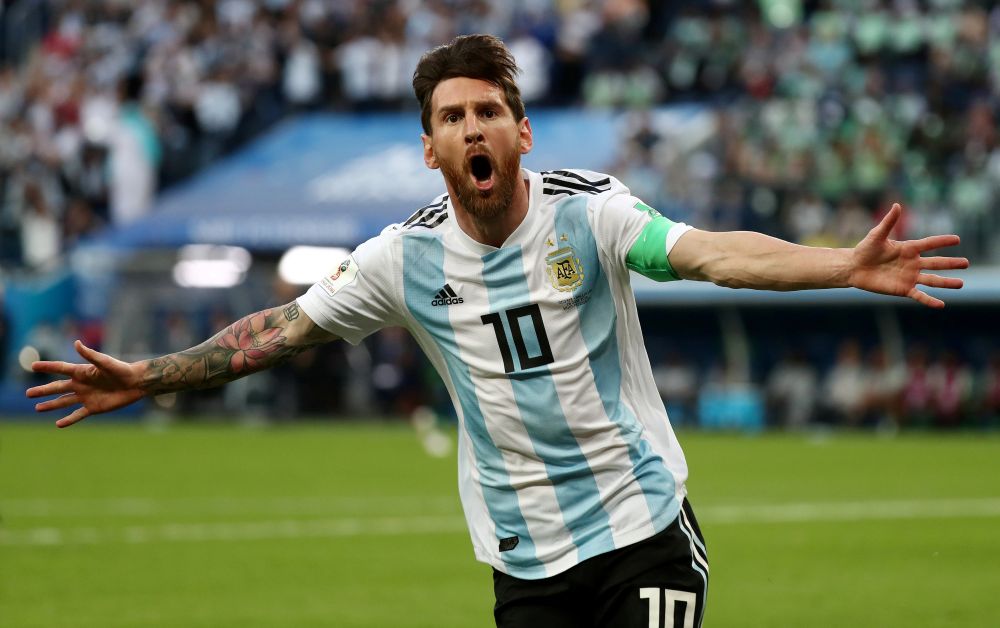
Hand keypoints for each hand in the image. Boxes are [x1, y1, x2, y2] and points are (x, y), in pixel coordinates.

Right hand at [26, 340, 145, 427]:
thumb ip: (90, 355)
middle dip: (43, 391)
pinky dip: (68, 420)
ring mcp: (86, 397)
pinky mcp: (94, 407)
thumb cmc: (122, 369)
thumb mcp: (105, 362)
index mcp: (82, 372)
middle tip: (28, 393)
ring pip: (64, 402)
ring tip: (37, 408)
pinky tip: (58, 424)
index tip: (32, 365)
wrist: (136, 383)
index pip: (60, 368)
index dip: (47, 366)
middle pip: (57, 388)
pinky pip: (78, 415)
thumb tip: (76, 343)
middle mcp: (81, 384)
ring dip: (50, 405)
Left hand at [849, 203, 968, 307]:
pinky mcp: (902, 289)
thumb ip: (888, 222)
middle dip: (951, 263)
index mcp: (908, 248)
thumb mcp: (876, 235)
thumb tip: (896, 205)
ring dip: (946, 283)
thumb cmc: (865, 249)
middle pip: (935, 263)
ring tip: (961, 284)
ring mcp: (909, 277)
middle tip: (966, 263)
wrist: (854, 268)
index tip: (957, 239)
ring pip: (932, 280)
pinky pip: (919, 295)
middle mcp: (912, 263)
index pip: (929, 244)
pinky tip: (941, 305)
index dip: (942, 241)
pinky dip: (929, 300)